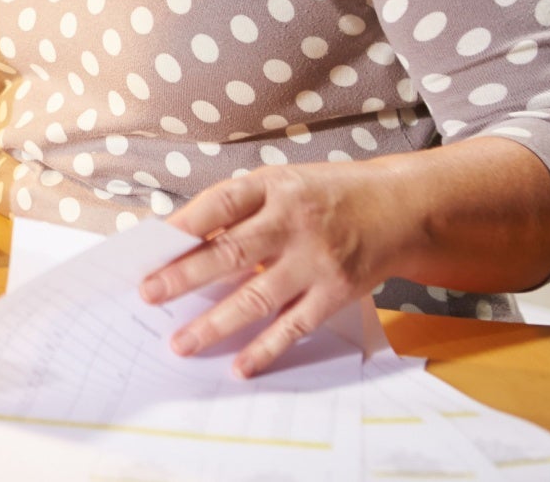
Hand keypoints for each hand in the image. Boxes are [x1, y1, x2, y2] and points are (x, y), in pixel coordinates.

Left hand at [138, 159, 407, 377]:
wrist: (400, 208)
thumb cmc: (326, 196)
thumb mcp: (282, 184)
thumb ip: (239, 209)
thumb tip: (181, 241)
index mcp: (275, 188)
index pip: (222, 203)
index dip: (185, 223)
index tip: (150, 243)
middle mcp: (294, 223)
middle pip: (232, 252)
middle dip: (184, 275)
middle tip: (148, 294)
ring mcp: (316, 261)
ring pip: (257, 297)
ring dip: (214, 324)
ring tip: (180, 343)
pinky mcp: (335, 293)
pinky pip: (293, 326)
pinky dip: (264, 349)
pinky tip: (237, 365)